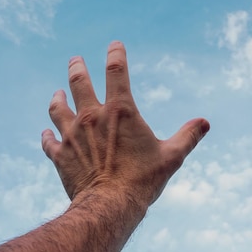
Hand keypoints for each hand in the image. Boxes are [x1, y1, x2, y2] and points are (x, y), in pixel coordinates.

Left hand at [41, 41, 209, 207]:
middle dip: (77, 67)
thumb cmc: (143, 180)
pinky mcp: (60, 155)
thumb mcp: (172, 157)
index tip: (115, 45)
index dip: (116, 54)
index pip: (116, 71)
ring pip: (58, 108)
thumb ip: (188, 136)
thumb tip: (205, 123)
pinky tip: (46, 133)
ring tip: (58, 93)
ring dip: (57, 98)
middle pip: (78, 82)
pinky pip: (48, 141)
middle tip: (75, 60)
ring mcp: (72, 135)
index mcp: (120, 111)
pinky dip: (47, 136)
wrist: (109, 206)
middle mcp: (91, 117)